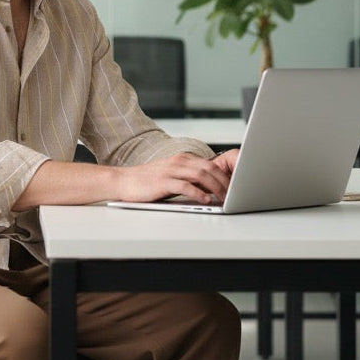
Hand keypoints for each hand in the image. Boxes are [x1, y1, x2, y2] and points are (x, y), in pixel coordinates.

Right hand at [114, 149, 237, 205]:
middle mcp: (179, 161)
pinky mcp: (163, 181)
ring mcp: (170, 170)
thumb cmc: (148, 181)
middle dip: (225, 182)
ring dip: (215, 187)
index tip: (235, 188)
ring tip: (224, 198)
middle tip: (235, 195)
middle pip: (209, 168)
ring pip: (200, 175)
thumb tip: (210, 189)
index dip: (225, 176)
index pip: (211, 165)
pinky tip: (205, 200)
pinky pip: (185, 185)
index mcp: (183, 159)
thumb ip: (190, 179)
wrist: (124, 181)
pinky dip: (198, 192)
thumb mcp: (172, 176)